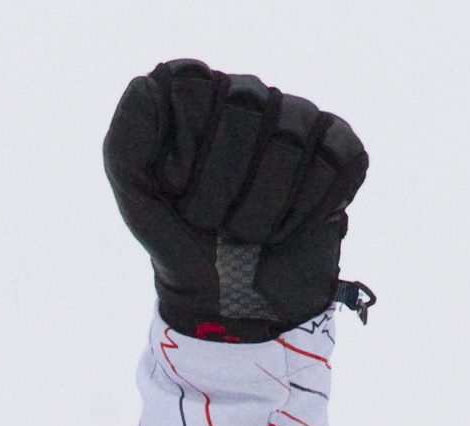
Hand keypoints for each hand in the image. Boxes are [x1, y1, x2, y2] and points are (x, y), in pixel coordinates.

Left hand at [104, 60, 367, 341]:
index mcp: (204, 98)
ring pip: (289, 142)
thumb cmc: (180, 239)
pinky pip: (332, 167)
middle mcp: (256, 98)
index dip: (183, 147)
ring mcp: (304, 122)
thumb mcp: (137, 195)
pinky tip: (283, 230)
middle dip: (219, 183)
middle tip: (210, 219)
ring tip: (245, 232)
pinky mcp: (343, 153)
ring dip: (258, 209)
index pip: (193, 85)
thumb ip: (126, 141)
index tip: (175, 188)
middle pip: (245, 109)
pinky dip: (301, 214)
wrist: (227, 298)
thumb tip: (146, 83)